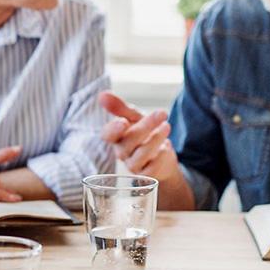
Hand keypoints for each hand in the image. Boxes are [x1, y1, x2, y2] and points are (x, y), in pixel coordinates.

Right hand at [98, 91, 194, 209]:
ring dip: (155, 139)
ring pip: (141, 155)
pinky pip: (152, 168)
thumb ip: (120, 107)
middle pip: (128, 142)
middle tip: (162, 113)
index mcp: (117, 137)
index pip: (107, 135)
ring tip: (167, 126)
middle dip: (145, 126)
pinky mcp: (147, 175)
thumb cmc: (145, 134)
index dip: (113, 130)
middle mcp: (122, 152)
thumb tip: (102, 94)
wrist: (163, 154)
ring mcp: (134, 165)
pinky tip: (166, 147)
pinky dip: (161, 156)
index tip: (124, 121)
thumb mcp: (135, 118)